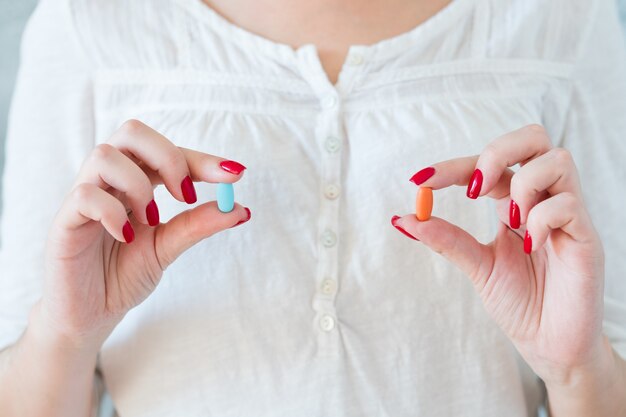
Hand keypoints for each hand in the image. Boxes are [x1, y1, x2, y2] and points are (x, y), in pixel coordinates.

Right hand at [39, 119, 250, 347]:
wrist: (90, 315)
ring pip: (105, 155)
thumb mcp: (168, 247)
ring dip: (139, 184)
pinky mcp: (64, 221)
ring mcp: (84, 197)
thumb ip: (198, 226)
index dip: (202, 160)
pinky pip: (85, 195)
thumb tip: (240, 209)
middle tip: (187, 195)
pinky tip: (127, 235)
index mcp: (136, 182)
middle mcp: (110, 182)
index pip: (168, 153)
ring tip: (151, 219)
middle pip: (132, 132)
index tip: (235, 174)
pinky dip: (113, 212)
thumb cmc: (123, 274)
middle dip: (169, 156)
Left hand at [393, 124, 606, 383]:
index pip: (487, 165)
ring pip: (557, 159)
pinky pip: (568, 205)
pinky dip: (542, 218)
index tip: (419, 180)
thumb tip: (403, 218)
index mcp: (514, 203)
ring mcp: (568, 216)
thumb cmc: (520, 302)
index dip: (452, 166)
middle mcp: (542, 200)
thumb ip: (446, 239)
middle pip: (532, 138)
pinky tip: (530, 245)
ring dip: (523, 183)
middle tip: (473, 189)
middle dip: (497, 152)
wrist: (550, 345)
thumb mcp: (477, 265)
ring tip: (511, 220)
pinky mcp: (587, 238)